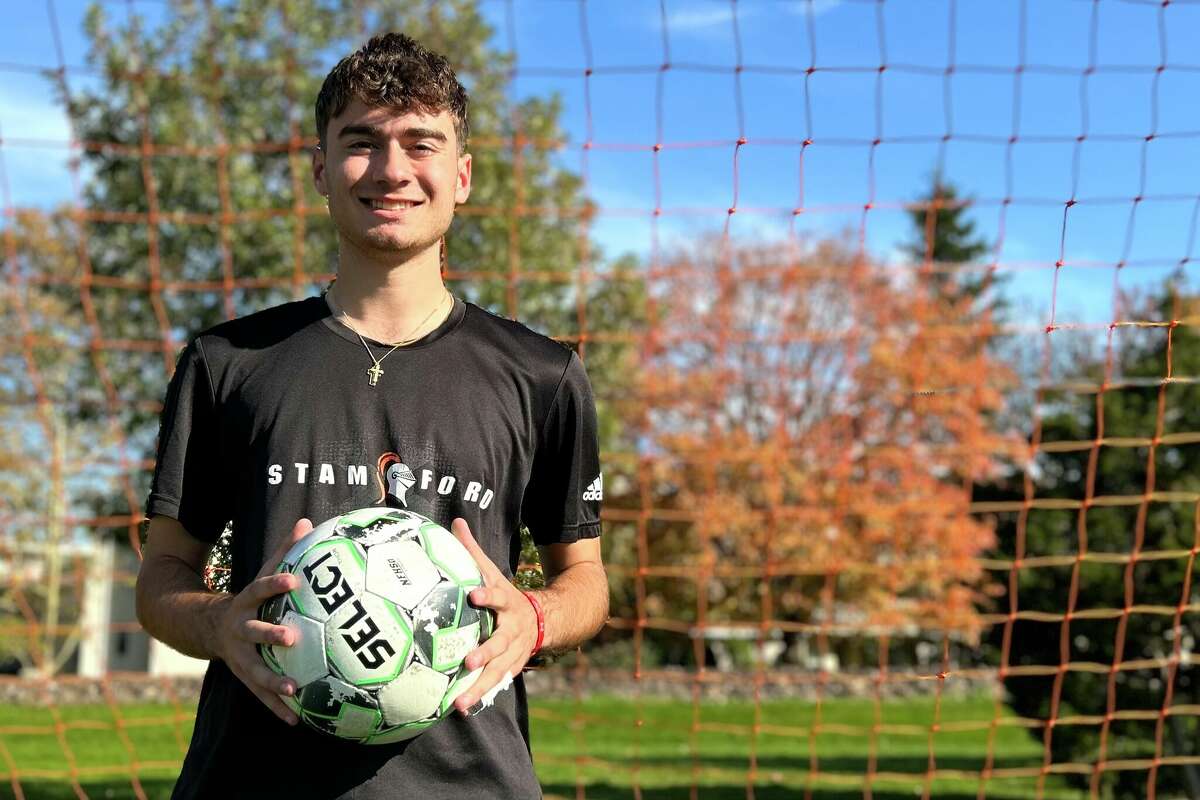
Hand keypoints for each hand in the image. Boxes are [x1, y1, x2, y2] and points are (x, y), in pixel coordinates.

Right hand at [213, 517, 312, 725]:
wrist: (205, 626)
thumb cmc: (249, 598)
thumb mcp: (261, 572)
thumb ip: (284, 550)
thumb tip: (308, 521)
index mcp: (245, 602)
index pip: (259, 588)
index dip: (274, 584)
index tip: (293, 580)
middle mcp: (239, 630)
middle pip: (253, 632)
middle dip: (269, 635)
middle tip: (290, 638)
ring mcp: (239, 655)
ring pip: (255, 670)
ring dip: (274, 682)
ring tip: (295, 690)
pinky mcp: (243, 675)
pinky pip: (260, 694)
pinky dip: (277, 707)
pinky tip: (297, 720)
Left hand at [449, 517, 538, 715]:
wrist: (546, 619)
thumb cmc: (506, 594)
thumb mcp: (493, 571)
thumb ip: (472, 550)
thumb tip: (454, 521)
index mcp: (507, 603)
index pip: (497, 596)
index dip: (488, 596)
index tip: (475, 596)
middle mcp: (512, 630)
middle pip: (499, 643)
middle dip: (484, 653)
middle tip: (467, 661)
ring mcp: (513, 653)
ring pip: (496, 672)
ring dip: (478, 688)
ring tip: (459, 705)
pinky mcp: (510, 668)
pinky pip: (493, 684)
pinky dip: (479, 696)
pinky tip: (460, 710)